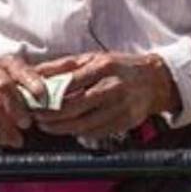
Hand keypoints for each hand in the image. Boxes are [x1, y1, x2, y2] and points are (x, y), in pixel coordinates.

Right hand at [0, 55, 46, 147]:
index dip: (32, 83)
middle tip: (27, 123)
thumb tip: (69, 75)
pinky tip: (3, 140)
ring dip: (6, 126)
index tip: (42, 97)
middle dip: (16, 107)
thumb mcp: (23, 78)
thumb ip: (43, 80)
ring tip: (18, 140)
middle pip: (3, 86)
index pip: (21, 70)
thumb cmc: (7, 85)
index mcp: (9, 63)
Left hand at [31, 52, 180, 139]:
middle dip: (52, 115)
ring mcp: (120, 108)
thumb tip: (37, 71)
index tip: (35, 99)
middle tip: (36, 117)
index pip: (70, 83)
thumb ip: (64, 65)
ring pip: (84, 124)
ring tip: (47, 126)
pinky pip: (96, 132)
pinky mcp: (125, 123)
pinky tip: (68, 129)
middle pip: (75, 107)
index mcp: (104, 67)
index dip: (49, 94)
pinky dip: (79, 133)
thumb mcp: (93, 58)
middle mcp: (113, 88)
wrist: (155, 81)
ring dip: (61, 128)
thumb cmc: (120, 67)